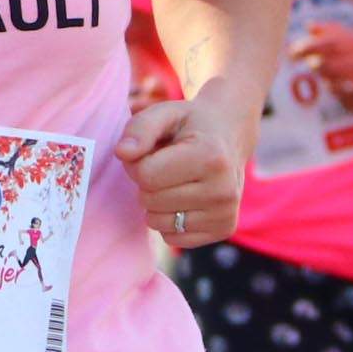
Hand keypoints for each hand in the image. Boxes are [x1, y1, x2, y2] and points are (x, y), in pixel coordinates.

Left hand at [117, 96, 245, 248]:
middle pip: (150, 201)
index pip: (145, 175)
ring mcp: (225, 213)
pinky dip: (170, 221)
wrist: (230, 136)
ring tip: (176, 181)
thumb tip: (122, 153)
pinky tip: (185, 199)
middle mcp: (223, 189)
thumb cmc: (190, 125)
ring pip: (158, 223)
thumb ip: (139, 128)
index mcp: (210, 156)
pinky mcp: (224, 230)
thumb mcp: (164, 113)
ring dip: (156, 204)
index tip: (152, 152)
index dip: (137, 164)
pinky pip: (173, 238)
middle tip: (165, 166)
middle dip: (147, 184)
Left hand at [299, 22, 352, 115]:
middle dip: (316, 66)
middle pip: (331, 67)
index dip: (310, 47)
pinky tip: (348, 90)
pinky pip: (346, 102)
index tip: (293, 51)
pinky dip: (341, 96)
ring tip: (333, 76)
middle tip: (312, 64)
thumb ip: (336, 32)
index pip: (333, 44)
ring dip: (328, 81)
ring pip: (336, 86)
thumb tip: (309, 26)